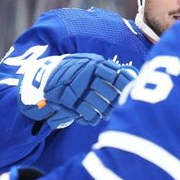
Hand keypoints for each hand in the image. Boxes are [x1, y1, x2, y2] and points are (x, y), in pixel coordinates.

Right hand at [18, 53, 138, 128]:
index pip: (116, 76)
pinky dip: (94, 118)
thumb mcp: (89, 62)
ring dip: (108, 111)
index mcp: (93, 65)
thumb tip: (132, 74)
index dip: (126, 85)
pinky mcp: (70, 104)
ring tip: (109, 113)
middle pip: (110, 93)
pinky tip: (95, 117)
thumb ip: (108, 68)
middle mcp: (86, 77)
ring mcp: (78, 91)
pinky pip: (89, 115)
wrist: (46, 76)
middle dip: (118, 102)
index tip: (133, 91)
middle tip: (121, 106)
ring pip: (101, 106)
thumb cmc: (75, 69)